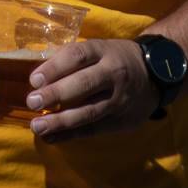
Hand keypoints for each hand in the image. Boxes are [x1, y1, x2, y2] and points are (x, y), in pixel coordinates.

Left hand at [26, 39, 158, 142]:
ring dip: (61, 121)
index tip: (34, 80)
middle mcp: (113, 74)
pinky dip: (71, 135)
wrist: (156, 74)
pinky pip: (95, 129)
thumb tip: (38, 78)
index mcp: (103, 51)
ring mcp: (120, 99)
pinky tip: (51, 138)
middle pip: (84, 84)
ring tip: (37, 126)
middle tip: (31, 102)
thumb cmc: (113, 59)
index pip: (77, 56)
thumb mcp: (97, 49)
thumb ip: (71, 60)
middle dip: (56, 94)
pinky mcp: (123, 120)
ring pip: (89, 111)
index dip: (54, 67)